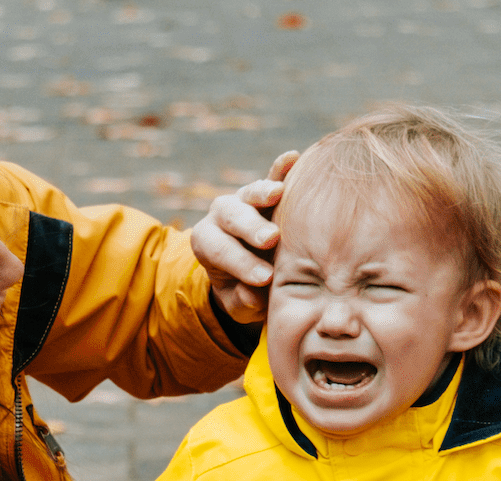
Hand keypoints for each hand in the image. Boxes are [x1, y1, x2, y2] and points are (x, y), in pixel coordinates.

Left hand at [191, 150, 297, 324]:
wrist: (253, 273)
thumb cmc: (245, 290)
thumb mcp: (239, 303)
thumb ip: (242, 300)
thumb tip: (252, 293)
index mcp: (206, 242)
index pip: (219, 250)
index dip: (241, 263)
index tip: (265, 279)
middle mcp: (220, 216)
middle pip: (230, 216)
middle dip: (250, 228)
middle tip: (270, 240)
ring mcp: (244, 199)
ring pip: (249, 193)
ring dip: (263, 192)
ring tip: (278, 194)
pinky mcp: (267, 190)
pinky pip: (272, 175)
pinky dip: (282, 167)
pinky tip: (294, 157)